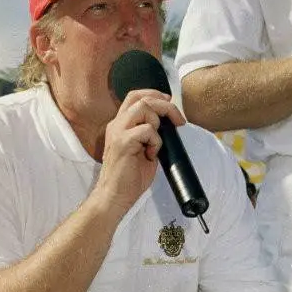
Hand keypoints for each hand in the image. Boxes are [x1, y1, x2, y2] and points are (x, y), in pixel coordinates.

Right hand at [94, 89, 184, 215]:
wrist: (114, 197)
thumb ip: (150, 135)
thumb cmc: (128, 178)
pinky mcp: (123, 142)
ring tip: (156, 144)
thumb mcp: (143, 150)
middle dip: (165, 105)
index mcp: (120, 125)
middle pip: (141, 98)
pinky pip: (147, 130)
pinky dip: (155, 142)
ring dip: (158, 124)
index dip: (154, 95)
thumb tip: (168, 124)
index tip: (170, 102)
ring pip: (143, 108)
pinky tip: (151, 155)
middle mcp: (117, 124)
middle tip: (178, 120)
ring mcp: (118, 132)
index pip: (135, 97)